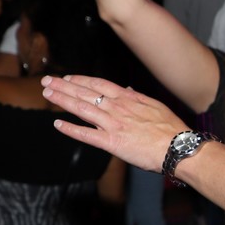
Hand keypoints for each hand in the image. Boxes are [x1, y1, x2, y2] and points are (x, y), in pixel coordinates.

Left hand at [41, 74, 192, 173]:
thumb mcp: (155, 106)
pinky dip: (71, 129)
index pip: (98, 84)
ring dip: (62, 100)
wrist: (178, 146)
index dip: (80, 80)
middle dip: (63, 86)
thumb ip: (138, 98)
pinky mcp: (112, 143)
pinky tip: (58, 124)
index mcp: (128, 98)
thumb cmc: (171, 128)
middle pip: (85, 93)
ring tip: (47, 94)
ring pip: (82, 109)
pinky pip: (87, 135)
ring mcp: (113, 125)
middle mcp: (117, 108)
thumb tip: (127, 90)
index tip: (67, 78)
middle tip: (46, 81)